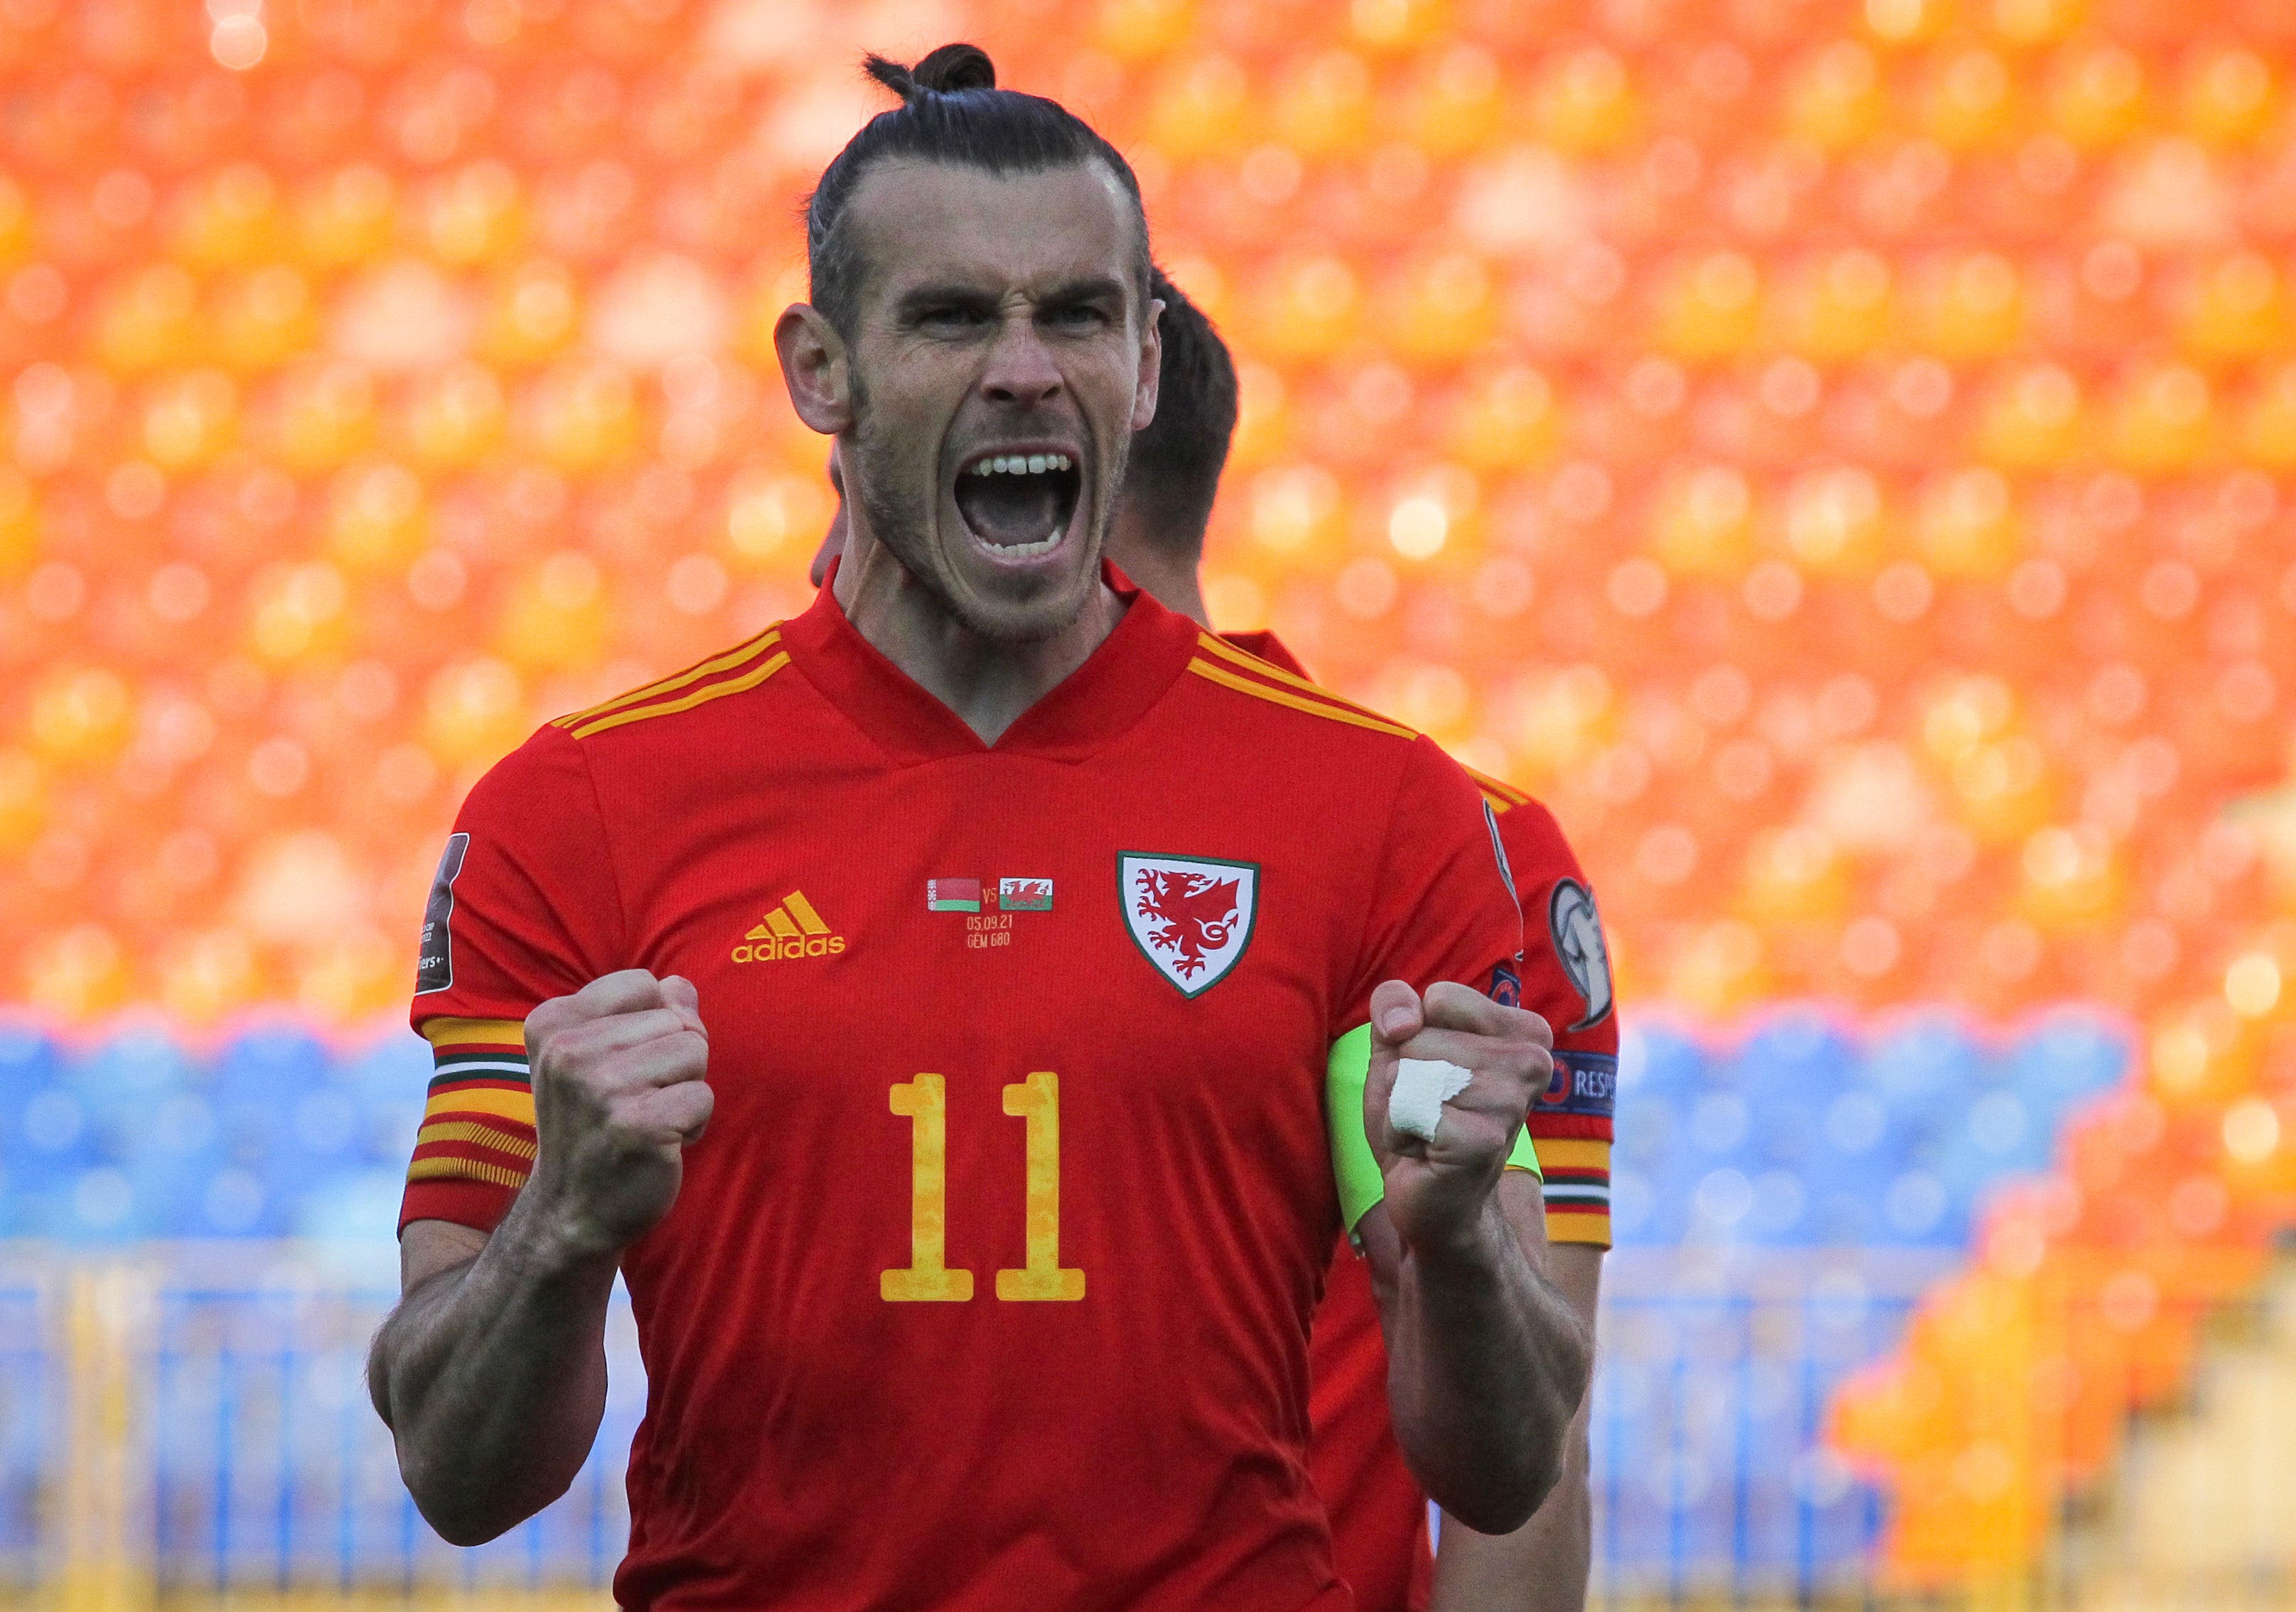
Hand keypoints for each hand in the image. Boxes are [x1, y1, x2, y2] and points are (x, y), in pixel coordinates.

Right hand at [523, 969, 712, 1259]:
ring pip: (695, 1051)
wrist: (571, 1211)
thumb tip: (681, 985)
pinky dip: (695, 1123)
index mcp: (552, 1024)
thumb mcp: (599, 1057)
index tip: (623, 1065)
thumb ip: (643, 1012)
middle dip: (674, 1061)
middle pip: (676, 1020)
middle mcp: (568, 1051)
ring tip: (648, 1119)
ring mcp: (601, 1089)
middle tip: (636, 1101)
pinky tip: (660, 1143)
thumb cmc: (594, 1125)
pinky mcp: (637, 1125)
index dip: (653, 1024)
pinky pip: (703, 1096)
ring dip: (686, 1089)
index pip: (644, 984)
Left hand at [1363, 979, 1551, 1258]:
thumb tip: (1402, 1022)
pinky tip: (1425, 1152)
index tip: (1435, 1073)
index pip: (1440, 998)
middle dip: (1405, 1075)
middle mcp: (1531, 1063)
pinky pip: (1408, 1108)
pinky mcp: (1484, 1140)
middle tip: (1430, 1110)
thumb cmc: (1422, 1115)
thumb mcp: (1400, 1046)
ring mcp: (1511, 1103)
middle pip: (1420, 1036)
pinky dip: (1399, 1132)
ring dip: (1401, 1105)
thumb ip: (1394, 1004)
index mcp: (1525, 1033)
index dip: (1415, 1036)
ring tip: (1428, 1129)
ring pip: (1411, 1071)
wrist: (1432, 1197)